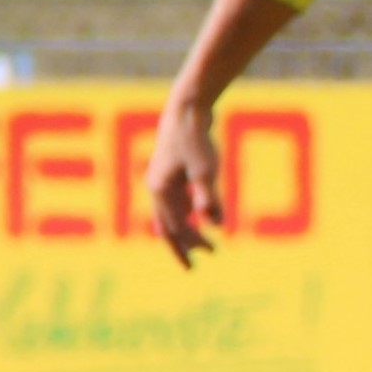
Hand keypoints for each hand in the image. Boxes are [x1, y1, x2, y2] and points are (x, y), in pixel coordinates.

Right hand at [142, 100, 223, 267]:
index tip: (204, 259)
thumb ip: (208, 196)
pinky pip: (179, 199)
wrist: (187, 107)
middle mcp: (158, 186)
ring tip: (201, 242)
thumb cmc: (195, 138)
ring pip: (174, 211)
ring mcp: (163, 177)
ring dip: (187, 228)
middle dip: (183, 244)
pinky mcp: (173, 169)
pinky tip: (199, 216)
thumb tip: (213, 223)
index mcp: (160, 190)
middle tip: (196, 264)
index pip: (174, 228)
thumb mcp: (205, 168)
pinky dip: (188, 211)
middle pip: (169, 224)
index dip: (189, 246)